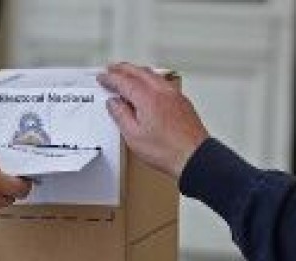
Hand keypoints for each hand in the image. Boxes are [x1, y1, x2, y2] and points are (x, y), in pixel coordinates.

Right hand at [97, 63, 209, 178]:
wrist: (193, 156)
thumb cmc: (167, 150)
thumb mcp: (133, 136)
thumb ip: (121, 115)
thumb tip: (113, 103)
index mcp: (148, 98)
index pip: (124, 82)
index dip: (111, 78)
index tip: (103, 77)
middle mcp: (163, 92)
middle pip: (140, 72)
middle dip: (124, 69)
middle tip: (112, 68)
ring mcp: (175, 95)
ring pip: (153, 75)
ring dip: (138, 71)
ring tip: (128, 73)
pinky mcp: (182, 102)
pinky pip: (164, 82)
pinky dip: (151, 78)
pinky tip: (149, 85)